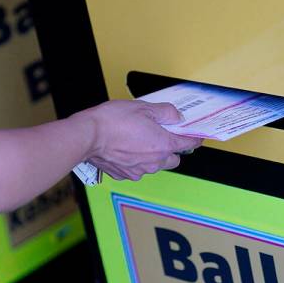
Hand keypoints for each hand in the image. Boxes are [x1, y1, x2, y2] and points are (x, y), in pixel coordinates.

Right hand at [76, 100, 202, 180]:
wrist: (88, 136)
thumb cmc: (112, 121)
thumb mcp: (144, 107)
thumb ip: (165, 112)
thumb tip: (175, 116)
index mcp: (163, 145)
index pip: (188, 144)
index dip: (193, 138)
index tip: (195, 136)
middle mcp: (154, 162)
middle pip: (174, 159)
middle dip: (171, 149)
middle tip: (161, 135)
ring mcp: (140, 171)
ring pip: (155, 166)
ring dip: (153, 156)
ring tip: (139, 140)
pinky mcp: (125, 175)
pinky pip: (137, 170)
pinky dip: (136, 161)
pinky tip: (127, 149)